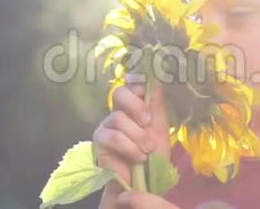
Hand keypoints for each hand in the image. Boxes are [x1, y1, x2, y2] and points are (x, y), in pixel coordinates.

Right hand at [93, 75, 169, 207]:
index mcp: (133, 105)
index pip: (129, 84)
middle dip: (136, 107)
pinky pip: (113, 137)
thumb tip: (159, 78)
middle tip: (148, 122)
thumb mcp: (160, 126)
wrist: (145, 180)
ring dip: (138, 136)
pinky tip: (138, 157)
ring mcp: (106, 126)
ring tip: (147, 149)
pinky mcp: (98, 142)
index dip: (135, 82)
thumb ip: (157, 103)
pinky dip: (130, 147)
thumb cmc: (153, 152)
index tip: (144, 89)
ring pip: (119, 118)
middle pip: (119, 93)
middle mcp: (117, 112)